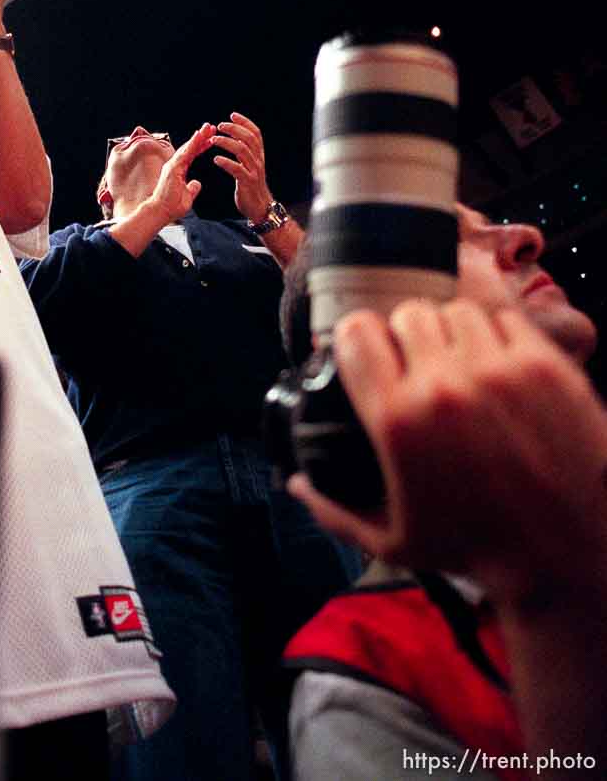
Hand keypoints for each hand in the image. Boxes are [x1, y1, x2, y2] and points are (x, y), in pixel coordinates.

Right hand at [150, 124, 215, 223]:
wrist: (159, 213)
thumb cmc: (171, 207)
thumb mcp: (187, 197)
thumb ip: (192, 189)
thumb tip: (197, 184)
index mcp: (179, 170)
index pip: (192, 154)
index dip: (202, 146)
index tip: (211, 139)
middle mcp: (174, 165)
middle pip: (190, 148)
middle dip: (200, 137)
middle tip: (211, 127)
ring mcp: (172, 166)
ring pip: (187, 148)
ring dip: (198, 137)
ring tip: (207, 127)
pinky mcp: (172, 168)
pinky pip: (184, 154)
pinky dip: (192, 144)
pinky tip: (199, 136)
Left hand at [212, 111, 271, 222]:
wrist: (260, 207)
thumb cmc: (251, 186)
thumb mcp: (250, 166)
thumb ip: (245, 153)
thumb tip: (236, 138)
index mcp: (259, 155)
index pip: (255, 133)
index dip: (245, 122)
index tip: (232, 115)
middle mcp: (258, 160)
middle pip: (249, 138)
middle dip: (234, 129)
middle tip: (220, 125)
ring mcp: (254, 171)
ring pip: (242, 150)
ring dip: (227, 142)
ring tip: (213, 140)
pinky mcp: (248, 182)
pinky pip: (237, 169)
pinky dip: (226, 162)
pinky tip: (216, 159)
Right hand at [288, 298, 606, 606]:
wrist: (570, 555)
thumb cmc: (479, 549)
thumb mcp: (393, 542)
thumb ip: (333, 511)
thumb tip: (297, 484)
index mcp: (398, 421)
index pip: (356, 332)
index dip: (356, 338)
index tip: (366, 353)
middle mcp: (444, 387)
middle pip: (406, 313)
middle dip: (405, 335)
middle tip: (416, 363)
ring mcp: (499, 371)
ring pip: (455, 311)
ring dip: (450, 332)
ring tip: (459, 363)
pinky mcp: (546, 365)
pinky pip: (505, 320)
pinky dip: (497, 337)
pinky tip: (497, 367)